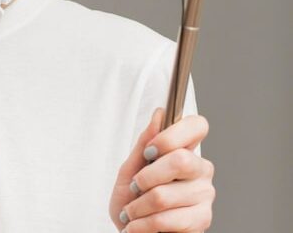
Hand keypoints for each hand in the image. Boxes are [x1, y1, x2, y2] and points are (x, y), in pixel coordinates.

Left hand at [109, 107, 215, 231]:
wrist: (133, 232)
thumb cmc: (133, 201)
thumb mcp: (130, 170)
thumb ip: (144, 143)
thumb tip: (159, 113)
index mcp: (185, 151)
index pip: (197, 125)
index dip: (172, 135)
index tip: (149, 152)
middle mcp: (201, 170)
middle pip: (180, 160)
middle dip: (145, 177)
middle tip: (134, 188)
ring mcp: (205, 195)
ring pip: (165, 194)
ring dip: (137, 207)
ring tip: (132, 213)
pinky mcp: (202, 220)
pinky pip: (168, 219)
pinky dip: (143, 225)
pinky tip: (137, 226)